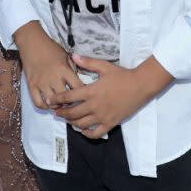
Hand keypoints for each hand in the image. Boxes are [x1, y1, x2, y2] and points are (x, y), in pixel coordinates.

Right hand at [14, 21, 81, 109]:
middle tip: (72, 102)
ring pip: (52, 103)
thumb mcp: (65, 55)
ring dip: (57, 106)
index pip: (78, 87)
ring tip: (60, 104)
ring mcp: (41, 82)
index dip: (83, 94)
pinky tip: (48, 104)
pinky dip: (44, 106)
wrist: (32, 42)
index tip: (84, 96)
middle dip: (70, 102)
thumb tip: (80, 82)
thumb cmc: (50, 48)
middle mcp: (53, 78)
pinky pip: (38, 102)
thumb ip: (73, 68)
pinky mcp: (31, 85)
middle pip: (66, 98)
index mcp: (64, 69)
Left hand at [49, 54, 171, 138]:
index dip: (58, 99)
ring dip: (72, 123)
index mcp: (91, 91)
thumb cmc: (121, 75)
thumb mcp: (103, 66)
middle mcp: (95, 106)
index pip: (69, 97)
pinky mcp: (111, 123)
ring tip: (67, 120)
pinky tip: (83, 130)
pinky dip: (88, 134)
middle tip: (55, 112)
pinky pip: (97, 133)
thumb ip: (87, 62)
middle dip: (62, 113)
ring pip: (82, 124)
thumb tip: (73, 55)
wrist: (140, 86)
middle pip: (73, 113)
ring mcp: (103, 116)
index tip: (50, 101)